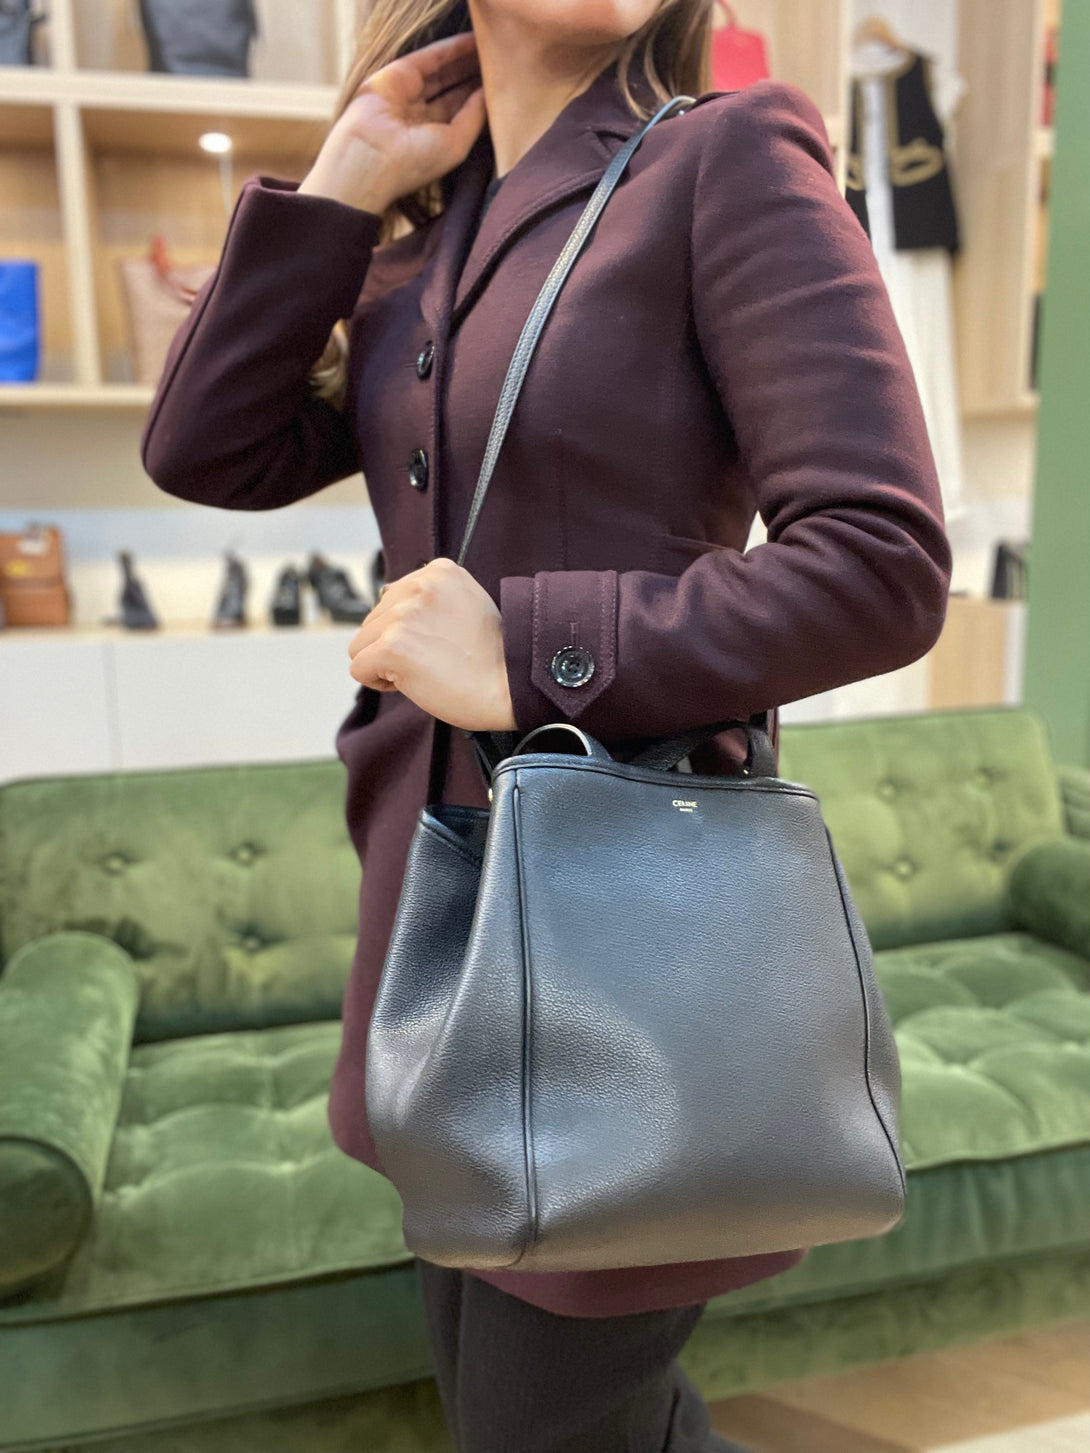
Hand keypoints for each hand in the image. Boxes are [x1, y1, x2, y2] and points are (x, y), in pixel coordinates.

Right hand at [298, 31, 485, 214]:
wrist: (370, 157)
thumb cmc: (414, 163)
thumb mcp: (455, 144)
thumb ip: (474, 117)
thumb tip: (489, 93)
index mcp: (432, 140)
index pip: (461, 113)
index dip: (481, 98)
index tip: (506, 86)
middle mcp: (420, 117)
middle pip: (454, 89)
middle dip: (475, 76)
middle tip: (502, 62)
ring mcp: (408, 94)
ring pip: (443, 72)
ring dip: (466, 60)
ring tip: (493, 48)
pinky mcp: (398, 74)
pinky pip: (430, 57)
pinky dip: (451, 48)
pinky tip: (472, 42)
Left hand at [348, 558, 516, 732]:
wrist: (510, 687)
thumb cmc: (492, 657)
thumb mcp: (466, 605)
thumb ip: (429, 598)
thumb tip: (386, 600)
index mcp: (439, 571)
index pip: (393, 598)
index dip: (410, 628)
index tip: (441, 641)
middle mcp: (418, 586)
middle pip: (373, 621)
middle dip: (395, 644)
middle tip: (436, 658)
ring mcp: (403, 615)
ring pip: (361, 644)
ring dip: (386, 663)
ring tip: (426, 669)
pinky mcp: (391, 647)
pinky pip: (359, 668)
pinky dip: (379, 682)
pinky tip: (413, 682)